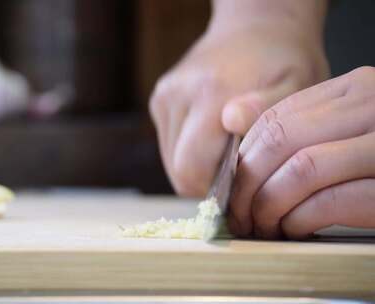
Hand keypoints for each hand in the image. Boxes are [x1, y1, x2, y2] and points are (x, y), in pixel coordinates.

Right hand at [150, 9, 328, 195]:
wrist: (256, 26)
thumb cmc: (284, 62)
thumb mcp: (296, 85)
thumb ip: (266, 110)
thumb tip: (231, 122)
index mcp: (210, 94)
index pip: (190, 171)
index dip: (216, 192)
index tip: (244, 185)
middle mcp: (178, 95)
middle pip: (177, 170)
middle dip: (206, 183)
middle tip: (238, 173)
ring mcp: (164, 97)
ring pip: (170, 160)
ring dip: (198, 165)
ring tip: (228, 148)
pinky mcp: (158, 99)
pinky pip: (169, 143)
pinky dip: (189, 148)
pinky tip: (213, 133)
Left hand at [229, 66, 374, 239]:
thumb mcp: (346, 131)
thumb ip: (304, 127)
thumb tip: (233, 120)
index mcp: (357, 89)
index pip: (275, 119)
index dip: (243, 158)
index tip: (231, 188)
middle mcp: (374, 105)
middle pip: (281, 141)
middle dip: (248, 184)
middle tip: (240, 214)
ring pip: (301, 169)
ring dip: (269, 205)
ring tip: (263, 226)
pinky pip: (334, 200)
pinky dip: (301, 219)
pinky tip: (294, 229)